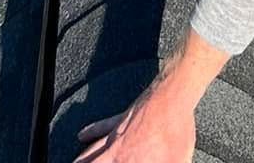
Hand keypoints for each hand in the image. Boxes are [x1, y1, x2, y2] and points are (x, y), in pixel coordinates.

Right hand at [77, 83, 195, 162]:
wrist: (173, 96)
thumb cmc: (177, 129)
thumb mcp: (178, 160)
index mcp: (131, 160)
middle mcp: (119, 148)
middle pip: (96, 162)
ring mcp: (118, 132)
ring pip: (93, 149)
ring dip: (83, 158)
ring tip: (75, 162)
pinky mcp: (121, 118)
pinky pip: (100, 126)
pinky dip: (90, 132)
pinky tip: (81, 135)